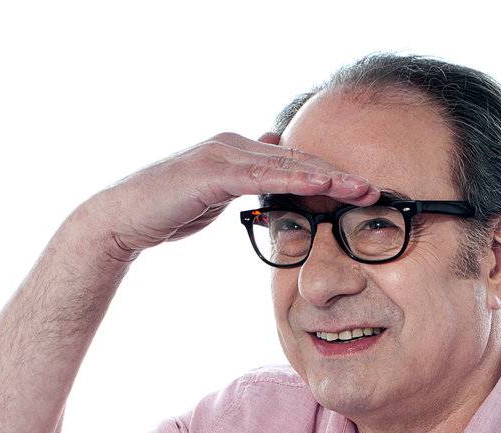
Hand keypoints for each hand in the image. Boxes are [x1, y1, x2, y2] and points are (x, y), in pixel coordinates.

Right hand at [83, 129, 379, 261]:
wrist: (124, 218)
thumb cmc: (167, 210)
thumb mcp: (215, 197)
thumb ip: (244, 185)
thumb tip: (271, 175)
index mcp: (239, 154)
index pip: (292, 165)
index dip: (329, 177)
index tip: (361, 192)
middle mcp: (235, 146)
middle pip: (297, 159)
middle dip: (339, 174)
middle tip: (376, 189)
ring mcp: (223, 154)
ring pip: (285, 164)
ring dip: (326, 176)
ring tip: (360, 189)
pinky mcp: (211, 171)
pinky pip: (260, 176)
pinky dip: (291, 181)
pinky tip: (318, 187)